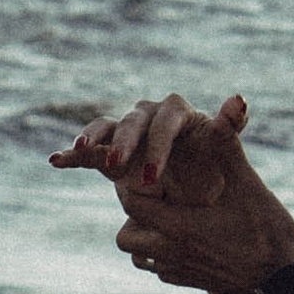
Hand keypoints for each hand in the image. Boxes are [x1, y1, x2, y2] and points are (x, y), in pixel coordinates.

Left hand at [51, 88, 293, 293]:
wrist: (284, 287)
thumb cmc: (268, 234)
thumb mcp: (249, 185)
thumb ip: (230, 146)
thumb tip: (232, 101)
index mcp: (178, 225)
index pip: (132, 201)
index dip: (134, 182)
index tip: (148, 169)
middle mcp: (170, 252)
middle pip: (125, 235)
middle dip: (135, 213)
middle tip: (157, 194)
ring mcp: (179, 271)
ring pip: (138, 256)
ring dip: (144, 237)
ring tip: (167, 216)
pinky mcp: (190, 282)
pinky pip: (160, 270)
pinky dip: (162, 255)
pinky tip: (185, 239)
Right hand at [52, 88, 249, 195]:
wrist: (199, 194)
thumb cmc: (215, 168)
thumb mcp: (226, 152)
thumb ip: (230, 127)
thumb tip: (239, 99)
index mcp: (178, 113)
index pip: (166, 121)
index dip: (157, 146)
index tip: (153, 177)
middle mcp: (149, 116)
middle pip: (133, 122)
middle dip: (125, 144)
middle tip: (118, 167)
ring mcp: (128, 133)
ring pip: (106, 129)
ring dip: (93, 140)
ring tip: (82, 153)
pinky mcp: (110, 152)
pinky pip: (89, 151)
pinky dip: (72, 155)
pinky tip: (55, 161)